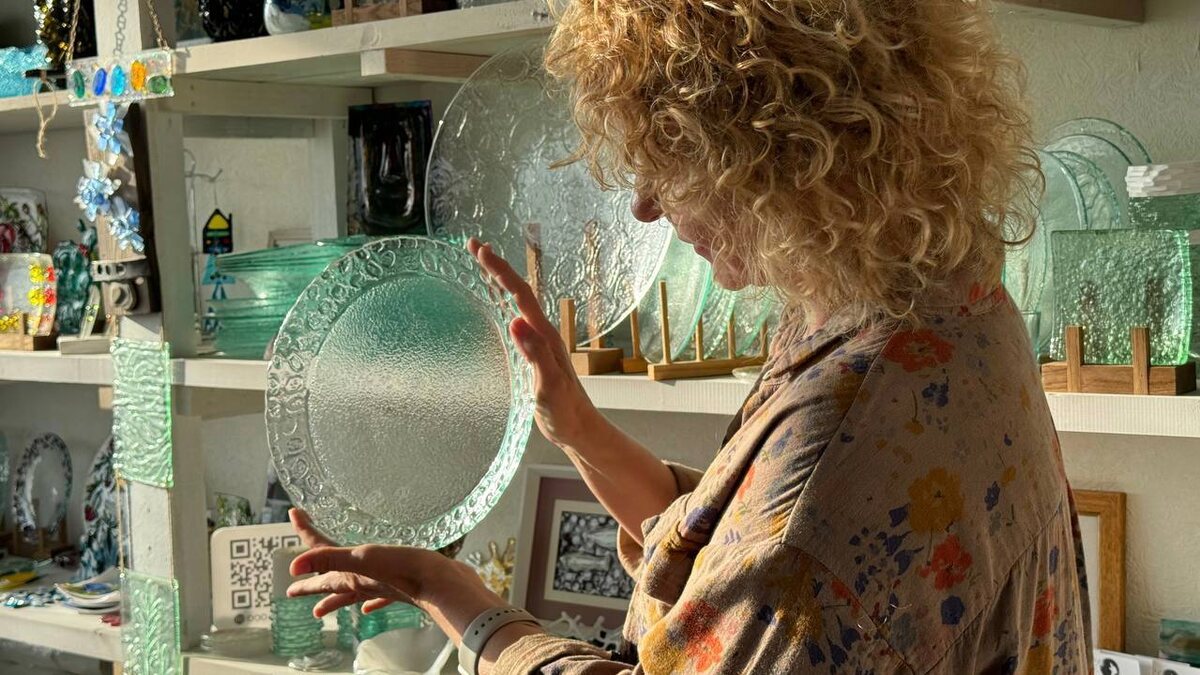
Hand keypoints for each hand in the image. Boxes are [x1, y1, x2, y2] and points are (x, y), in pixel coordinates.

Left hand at [286, 508, 419, 615]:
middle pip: (329, 583)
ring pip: (350, 594)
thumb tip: (293, 566)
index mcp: (350, 574)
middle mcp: (362, 583)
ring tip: (319, 611)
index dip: (305, 532)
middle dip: (310, 584)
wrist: (439, 585)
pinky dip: (371, 602)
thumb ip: (330, 558)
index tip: (294, 514)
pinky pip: (379, 598)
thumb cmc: (403, 570)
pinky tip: (369, 607)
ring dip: (334, 600)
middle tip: (292, 591)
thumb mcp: (364, 557)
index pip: (319, 556)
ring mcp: (380, 587)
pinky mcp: (399, 589)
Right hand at [468, 238, 604, 449]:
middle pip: (518, 291)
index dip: (500, 271)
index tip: (481, 250)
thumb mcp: (548, 385)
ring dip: (499, 281)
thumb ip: (535, 354)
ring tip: (481, 263)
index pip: (520, 295)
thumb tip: (515, 321)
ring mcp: (538, 343)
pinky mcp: (533, 354)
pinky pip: (515, 319)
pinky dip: (502, 304)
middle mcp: (542, 333)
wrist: (579, 430)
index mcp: (544, 336)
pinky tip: (496, 305)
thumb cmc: (565, 412)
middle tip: (473, 245)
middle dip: (496, 267)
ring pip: (516, 303)